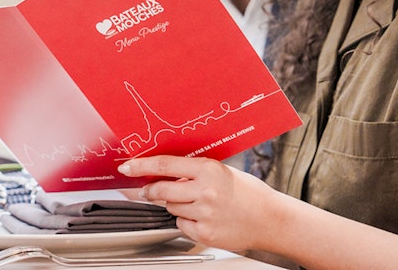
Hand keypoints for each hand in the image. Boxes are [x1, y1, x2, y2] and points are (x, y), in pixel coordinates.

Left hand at [118, 155, 276, 251]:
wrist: (270, 219)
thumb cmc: (248, 193)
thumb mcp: (221, 172)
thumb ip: (193, 172)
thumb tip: (163, 172)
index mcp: (209, 169)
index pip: (165, 164)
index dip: (142, 165)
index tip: (127, 166)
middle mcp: (205, 191)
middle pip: (161, 190)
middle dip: (149, 190)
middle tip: (146, 190)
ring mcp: (204, 214)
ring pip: (170, 208)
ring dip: (174, 205)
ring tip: (197, 204)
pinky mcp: (205, 233)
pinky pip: (181, 225)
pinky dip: (186, 221)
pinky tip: (203, 218)